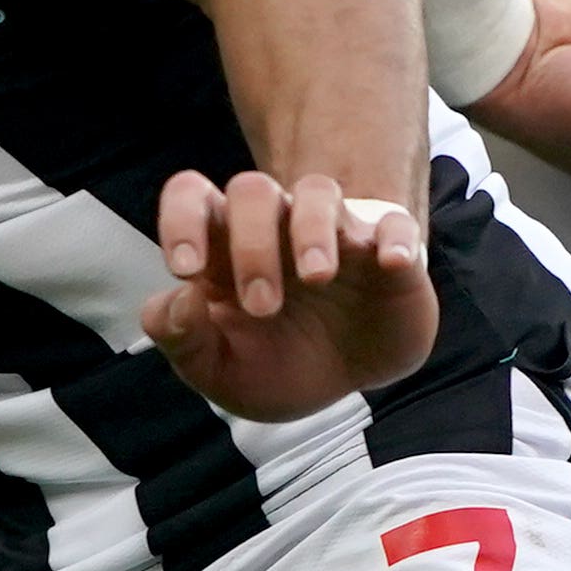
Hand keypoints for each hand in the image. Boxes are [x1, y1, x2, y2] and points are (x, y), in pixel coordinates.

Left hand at [142, 170, 437, 420]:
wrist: (350, 380)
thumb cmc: (276, 362)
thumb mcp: (220, 371)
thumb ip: (183, 339)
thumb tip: (176, 300)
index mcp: (224, 248)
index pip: (191, 196)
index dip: (180, 219)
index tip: (184, 270)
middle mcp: (276, 228)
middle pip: (252, 190)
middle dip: (251, 244)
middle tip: (261, 307)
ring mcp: (334, 234)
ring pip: (317, 191)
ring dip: (311, 229)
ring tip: (316, 278)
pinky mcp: (388, 253)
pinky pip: (395, 223)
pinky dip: (393, 238)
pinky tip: (391, 263)